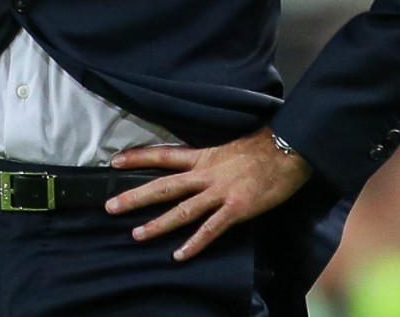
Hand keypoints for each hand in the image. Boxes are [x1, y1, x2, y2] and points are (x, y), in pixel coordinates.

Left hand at [104, 128, 312, 260]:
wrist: (290, 150)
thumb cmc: (264, 146)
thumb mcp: (229, 144)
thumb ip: (210, 156)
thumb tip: (197, 161)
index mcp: (204, 155)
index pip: (163, 154)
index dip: (138, 158)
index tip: (114, 162)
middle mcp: (206, 173)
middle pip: (164, 185)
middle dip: (135, 197)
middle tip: (110, 206)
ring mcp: (220, 192)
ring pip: (182, 210)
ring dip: (158, 224)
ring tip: (137, 235)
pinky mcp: (236, 209)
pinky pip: (211, 230)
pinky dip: (194, 244)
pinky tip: (179, 255)